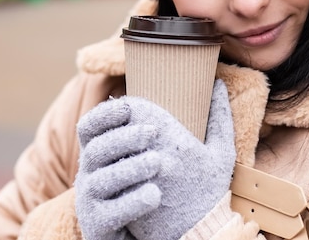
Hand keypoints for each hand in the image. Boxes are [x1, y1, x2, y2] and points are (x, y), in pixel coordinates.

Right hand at [74, 80, 235, 239]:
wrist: (166, 234)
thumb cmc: (173, 186)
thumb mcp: (186, 153)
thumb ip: (205, 121)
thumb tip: (218, 83)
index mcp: (105, 151)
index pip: (90, 125)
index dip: (104, 113)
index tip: (130, 105)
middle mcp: (92, 172)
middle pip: (95, 149)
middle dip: (122, 137)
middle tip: (153, 132)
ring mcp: (92, 199)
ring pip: (99, 179)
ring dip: (129, 167)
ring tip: (158, 162)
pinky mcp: (98, 225)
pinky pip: (109, 212)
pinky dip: (131, 201)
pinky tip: (155, 195)